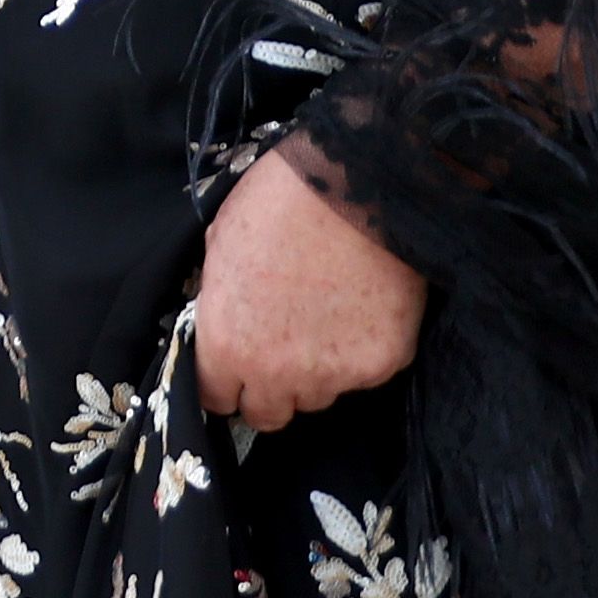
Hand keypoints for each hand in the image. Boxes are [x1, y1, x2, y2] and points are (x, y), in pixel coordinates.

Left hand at [191, 141, 425, 430]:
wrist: (356, 183)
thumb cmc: (278, 201)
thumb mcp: (220, 246)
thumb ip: (221, 302)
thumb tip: (226, 318)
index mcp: (227, 345)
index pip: (216, 399)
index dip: (226, 381)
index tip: (236, 368)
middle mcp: (277, 374)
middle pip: (269, 414)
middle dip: (271, 387)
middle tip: (284, 347)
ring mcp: (334, 375)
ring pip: (320, 396)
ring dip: (318, 370)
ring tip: (328, 316)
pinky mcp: (382, 364)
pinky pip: (365, 373)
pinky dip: (364, 349)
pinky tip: (365, 305)